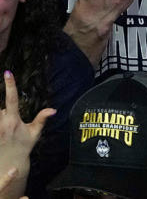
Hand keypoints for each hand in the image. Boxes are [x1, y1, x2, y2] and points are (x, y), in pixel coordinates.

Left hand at [0, 71, 53, 197]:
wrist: (10, 162)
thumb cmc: (23, 146)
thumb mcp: (34, 133)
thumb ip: (42, 119)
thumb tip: (53, 110)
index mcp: (13, 121)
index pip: (12, 99)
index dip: (10, 85)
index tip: (7, 73)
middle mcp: (1, 124)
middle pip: (0, 108)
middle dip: (4, 112)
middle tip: (10, 123)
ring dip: (2, 117)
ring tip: (7, 129)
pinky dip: (1, 119)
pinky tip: (5, 130)